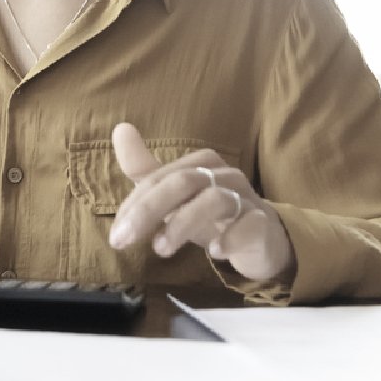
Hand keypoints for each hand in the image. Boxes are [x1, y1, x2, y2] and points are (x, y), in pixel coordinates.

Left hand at [108, 122, 294, 282]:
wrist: (263, 239)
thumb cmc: (212, 214)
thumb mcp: (176, 196)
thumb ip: (146, 170)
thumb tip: (120, 129)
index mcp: (201, 164)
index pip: (160, 178)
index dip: (135, 205)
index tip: (117, 235)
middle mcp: (224, 175)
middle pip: (183, 182)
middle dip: (149, 210)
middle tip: (123, 240)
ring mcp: (246, 198)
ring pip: (214, 200)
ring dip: (182, 224)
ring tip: (161, 249)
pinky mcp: (263, 224)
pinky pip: (250, 224)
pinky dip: (231, 237)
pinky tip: (215, 252)